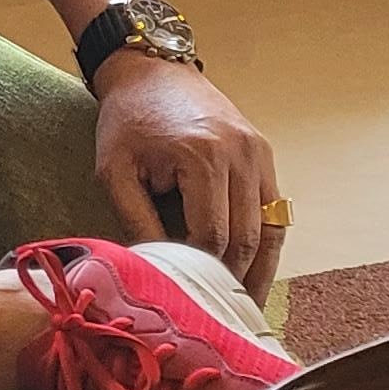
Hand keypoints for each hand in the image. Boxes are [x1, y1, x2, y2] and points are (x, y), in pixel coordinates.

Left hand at [90, 59, 284, 303]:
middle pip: (245, 237)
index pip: (212, 235)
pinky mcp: (264, 152)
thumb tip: (156, 273)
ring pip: (270, 228)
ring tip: (247, 309)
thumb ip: (135, 222)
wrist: (150, 69)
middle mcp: (240, 154)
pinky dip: (268, 244)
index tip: (189, 299)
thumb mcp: (114, 171)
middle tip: (222, 320)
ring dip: (259, 271)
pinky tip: (255, 272)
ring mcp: (258, 152)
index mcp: (201, 156)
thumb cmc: (127, 121)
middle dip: (233, 281)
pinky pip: (275, 209)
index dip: (202, 272)